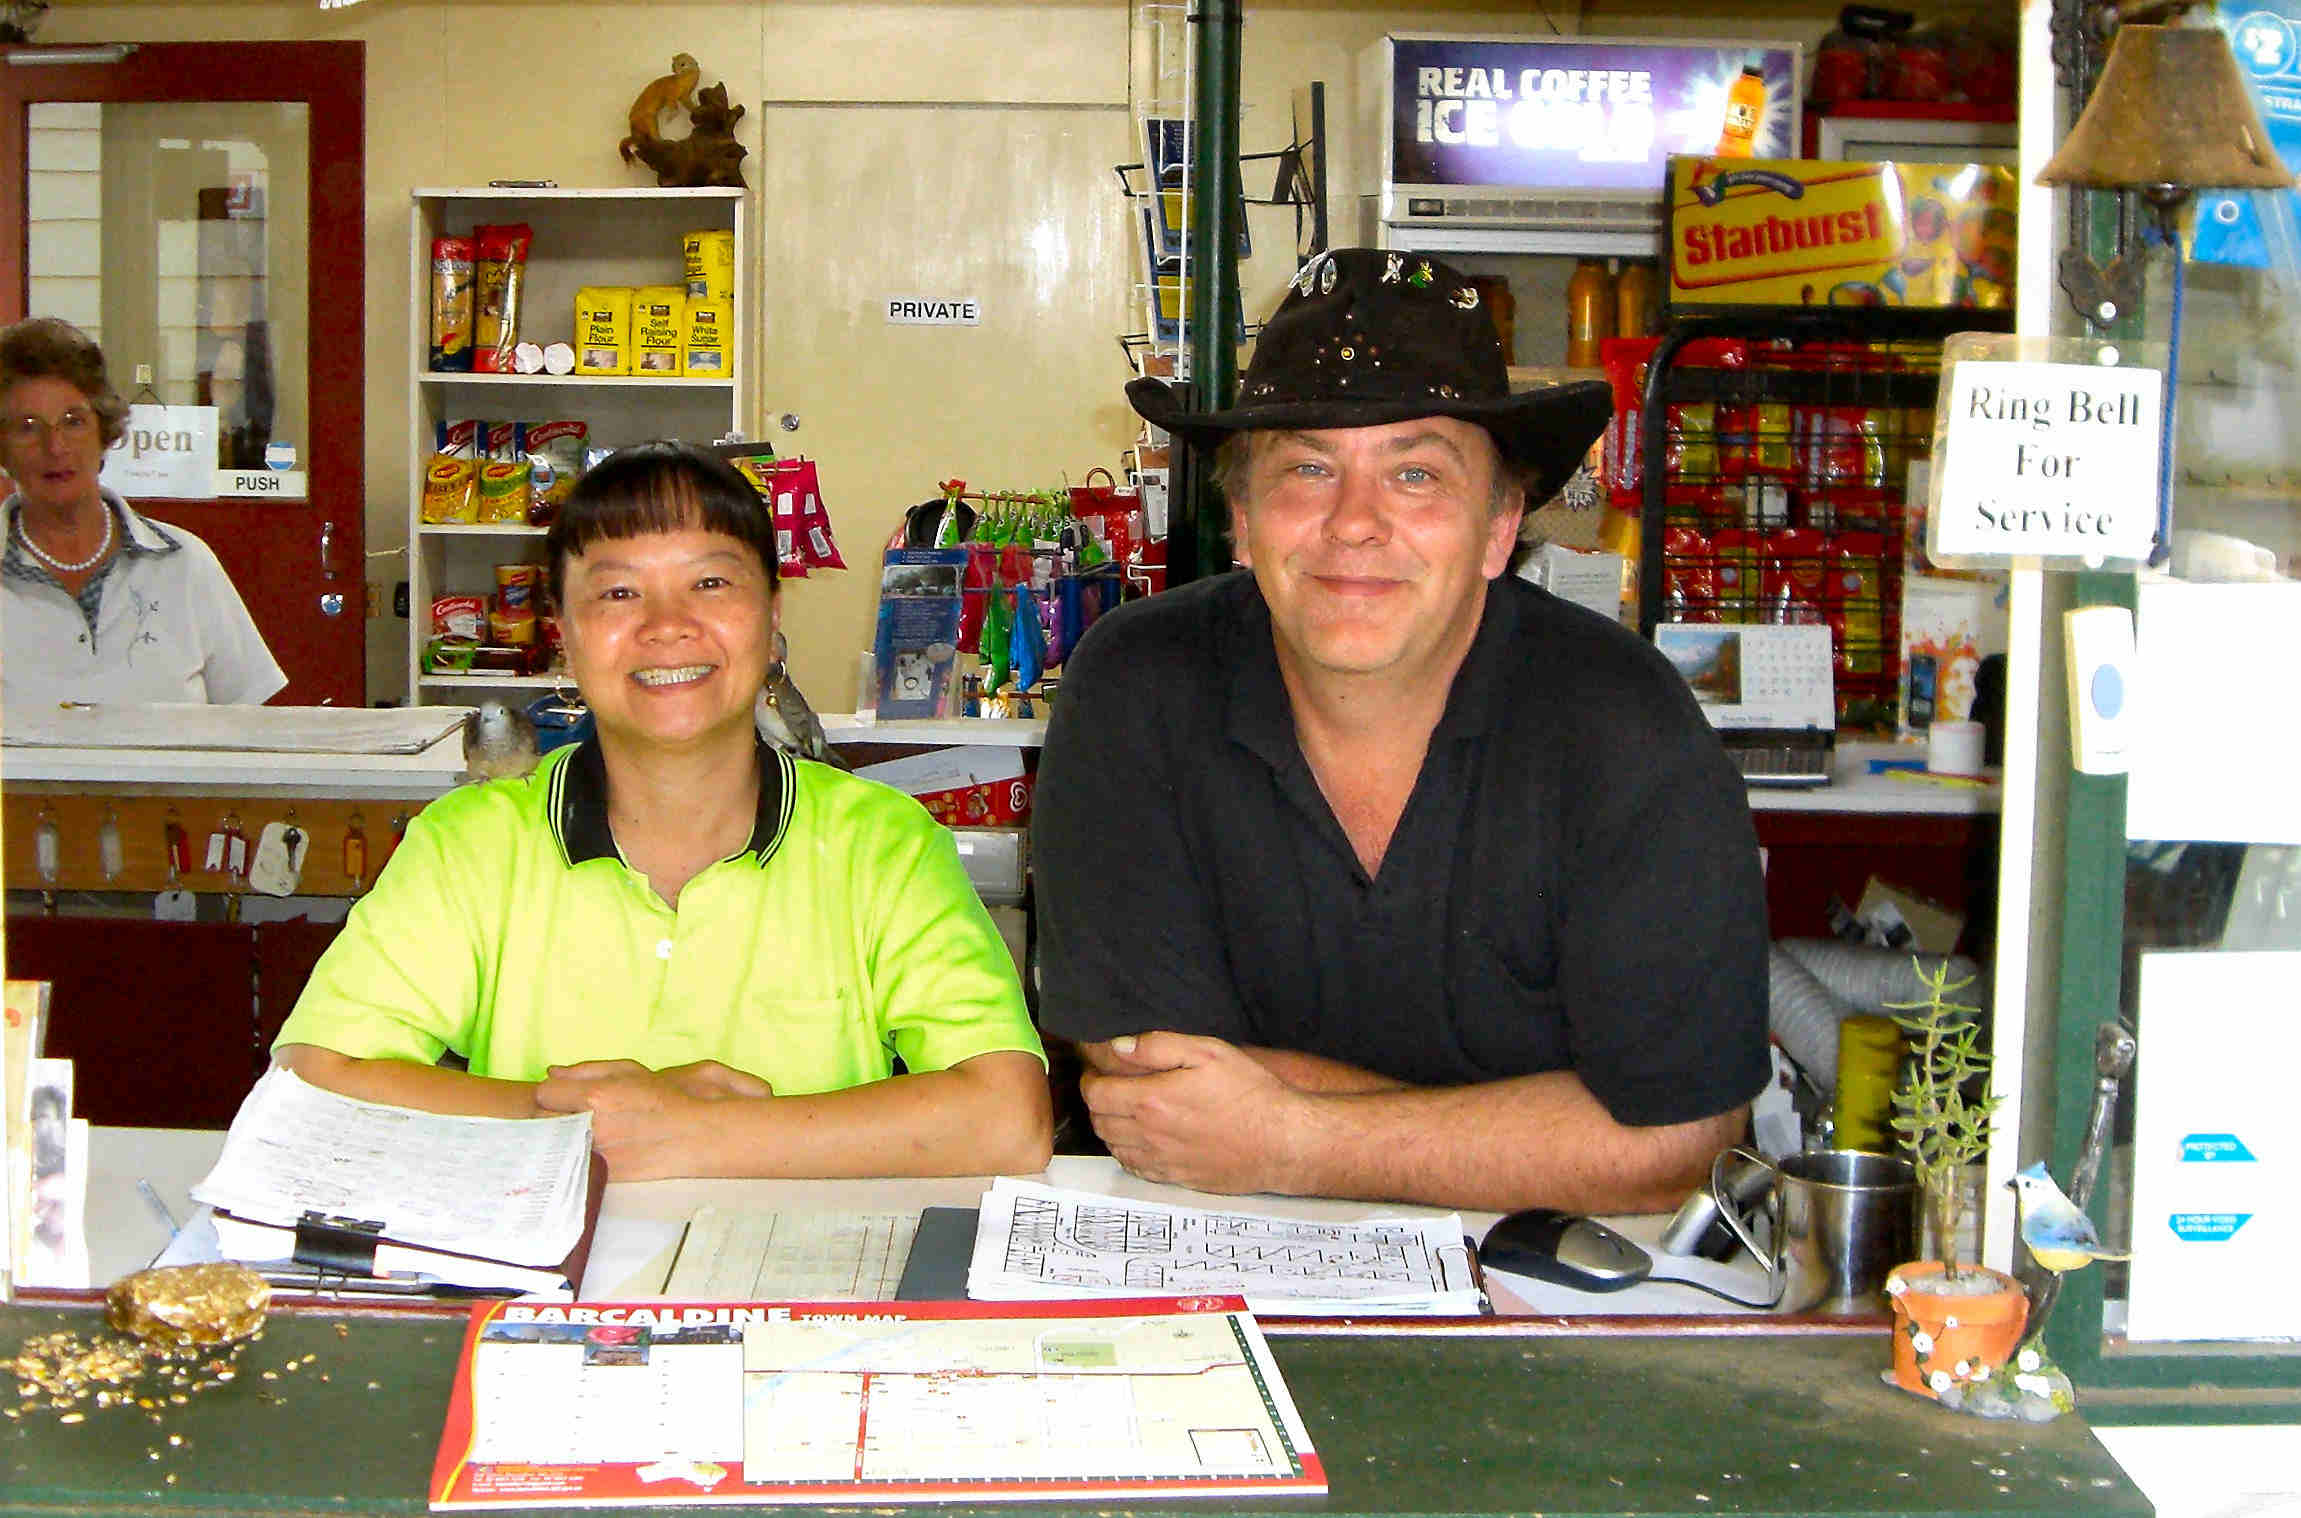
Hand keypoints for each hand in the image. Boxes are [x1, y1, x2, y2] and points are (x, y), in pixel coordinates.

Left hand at [534, 1060, 772, 1178]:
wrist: (697, 1137)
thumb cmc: (669, 1099)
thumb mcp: (631, 1072)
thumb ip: (588, 1070)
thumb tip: (552, 1072)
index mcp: (597, 1097)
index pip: (545, 1093)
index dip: (555, 1093)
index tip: (567, 1096)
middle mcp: (592, 1127)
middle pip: (543, 1121)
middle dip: (554, 1116)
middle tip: (575, 1115)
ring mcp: (597, 1154)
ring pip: (554, 1146)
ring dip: (562, 1138)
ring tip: (584, 1133)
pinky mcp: (603, 1176)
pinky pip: (571, 1166)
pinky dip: (575, 1158)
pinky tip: (592, 1151)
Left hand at [1078, 1033, 1306, 1194]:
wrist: (1281, 1141)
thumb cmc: (1250, 1093)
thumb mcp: (1207, 1051)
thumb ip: (1157, 1046)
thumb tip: (1118, 1047)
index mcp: (1151, 1100)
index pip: (1096, 1094)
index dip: (1090, 1080)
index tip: (1097, 1072)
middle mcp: (1150, 1134)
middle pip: (1100, 1122)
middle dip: (1098, 1103)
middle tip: (1109, 1088)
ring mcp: (1162, 1160)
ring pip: (1114, 1147)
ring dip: (1110, 1127)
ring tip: (1124, 1111)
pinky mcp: (1176, 1177)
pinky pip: (1136, 1168)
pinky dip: (1128, 1152)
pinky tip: (1141, 1139)